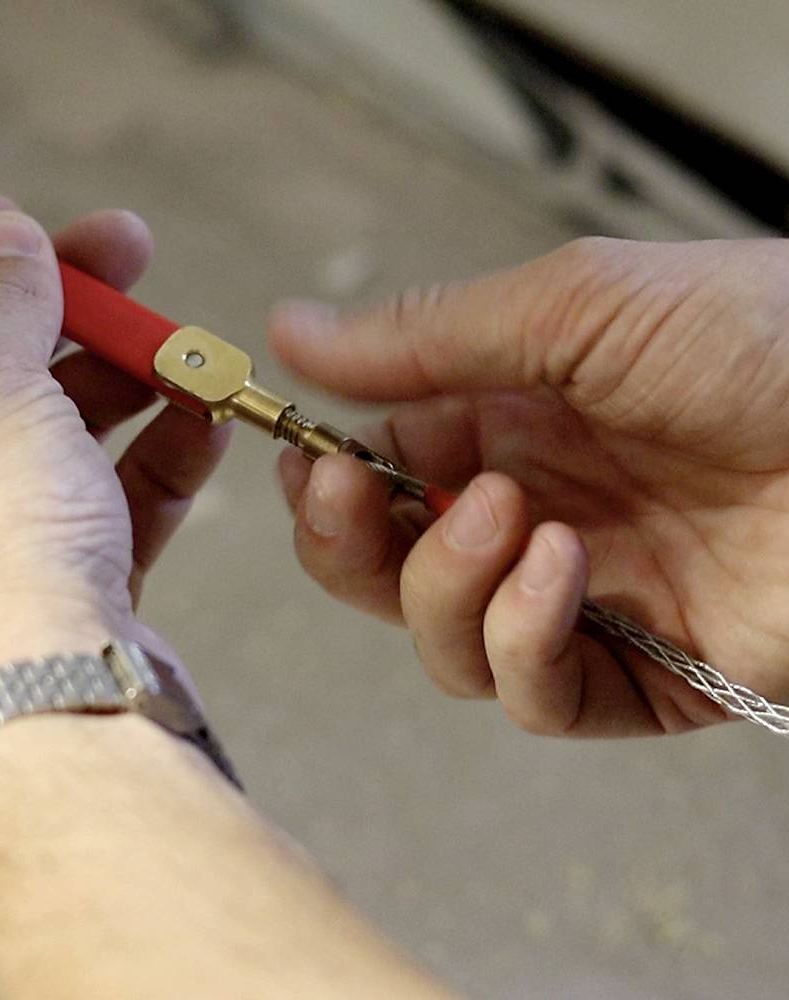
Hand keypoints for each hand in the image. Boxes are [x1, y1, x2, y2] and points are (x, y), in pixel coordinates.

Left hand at [0, 202, 227, 764]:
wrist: (51, 710)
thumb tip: (1, 233)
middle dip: (52, 311)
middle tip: (120, 254)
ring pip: (49, 439)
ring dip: (119, 383)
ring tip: (180, 344)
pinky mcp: (57, 591)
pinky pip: (101, 503)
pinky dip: (152, 457)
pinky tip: (203, 415)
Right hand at [270, 237, 788, 736]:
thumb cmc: (761, 339)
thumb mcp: (576, 305)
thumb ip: (423, 335)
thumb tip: (287, 331)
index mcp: (502, 426)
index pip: (372, 474)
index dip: (323, 479)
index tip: (304, 460)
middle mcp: (526, 517)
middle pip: (382, 572)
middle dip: (347, 545)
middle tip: (351, 498)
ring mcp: (576, 601)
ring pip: (442, 641)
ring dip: (444, 584)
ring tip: (508, 515)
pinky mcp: (636, 675)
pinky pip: (532, 695)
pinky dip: (523, 640)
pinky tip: (567, 573)